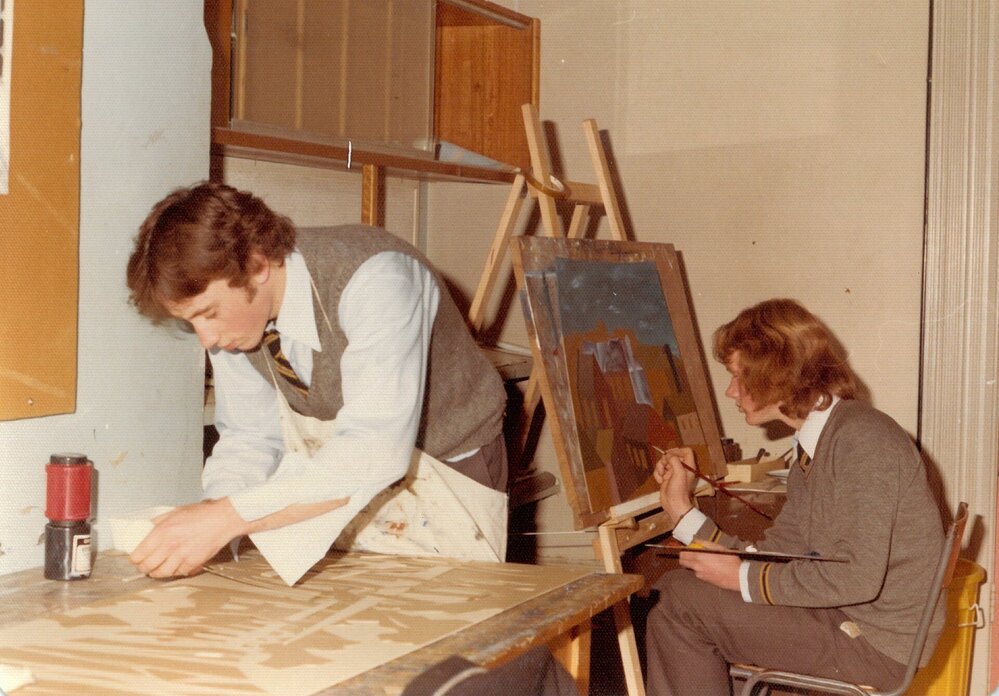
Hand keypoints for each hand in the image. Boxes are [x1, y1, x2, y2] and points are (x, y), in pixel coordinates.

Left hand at [130, 498, 247, 577]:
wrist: (222, 519)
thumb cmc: (201, 514)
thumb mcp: (174, 511)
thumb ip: (158, 521)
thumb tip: (146, 528)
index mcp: (162, 531)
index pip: (139, 553)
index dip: (134, 558)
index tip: (135, 559)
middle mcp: (170, 545)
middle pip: (148, 566)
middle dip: (143, 568)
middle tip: (143, 567)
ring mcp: (182, 555)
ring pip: (162, 572)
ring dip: (157, 573)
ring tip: (155, 571)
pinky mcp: (194, 562)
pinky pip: (179, 572)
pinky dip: (175, 572)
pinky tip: (174, 568)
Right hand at [655, 447, 695, 526]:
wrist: (673, 504)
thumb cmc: (679, 490)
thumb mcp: (679, 473)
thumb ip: (674, 460)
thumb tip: (668, 456)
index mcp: (689, 466)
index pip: (686, 451)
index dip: (678, 450)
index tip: (670, 455)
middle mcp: (681, 468)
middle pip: (672, 455)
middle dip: (666, 460)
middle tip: (664, 465)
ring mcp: (673, 472)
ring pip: (663, 462)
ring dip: (660, 467)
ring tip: (662, 476)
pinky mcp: (665, 477)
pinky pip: (659, 470)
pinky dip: (657, 474)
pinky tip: (660, 481)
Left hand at [679, 539, 740, 591]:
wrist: (738, 577)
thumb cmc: (730, 561)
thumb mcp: (719, 548)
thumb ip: (705, 543)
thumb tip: (696, 540)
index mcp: (699, 557)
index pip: (683, 555)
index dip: (684, 551)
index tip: (688, 549)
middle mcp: (697, 567)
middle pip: (683, 563)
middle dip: (685, 558)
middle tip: (692, 555)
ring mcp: (700, 575)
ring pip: (691, 569)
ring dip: (694, 565)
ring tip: (706, 562)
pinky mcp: (705, 581)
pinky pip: (699, 574)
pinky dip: (701, 571)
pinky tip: (710, 568)